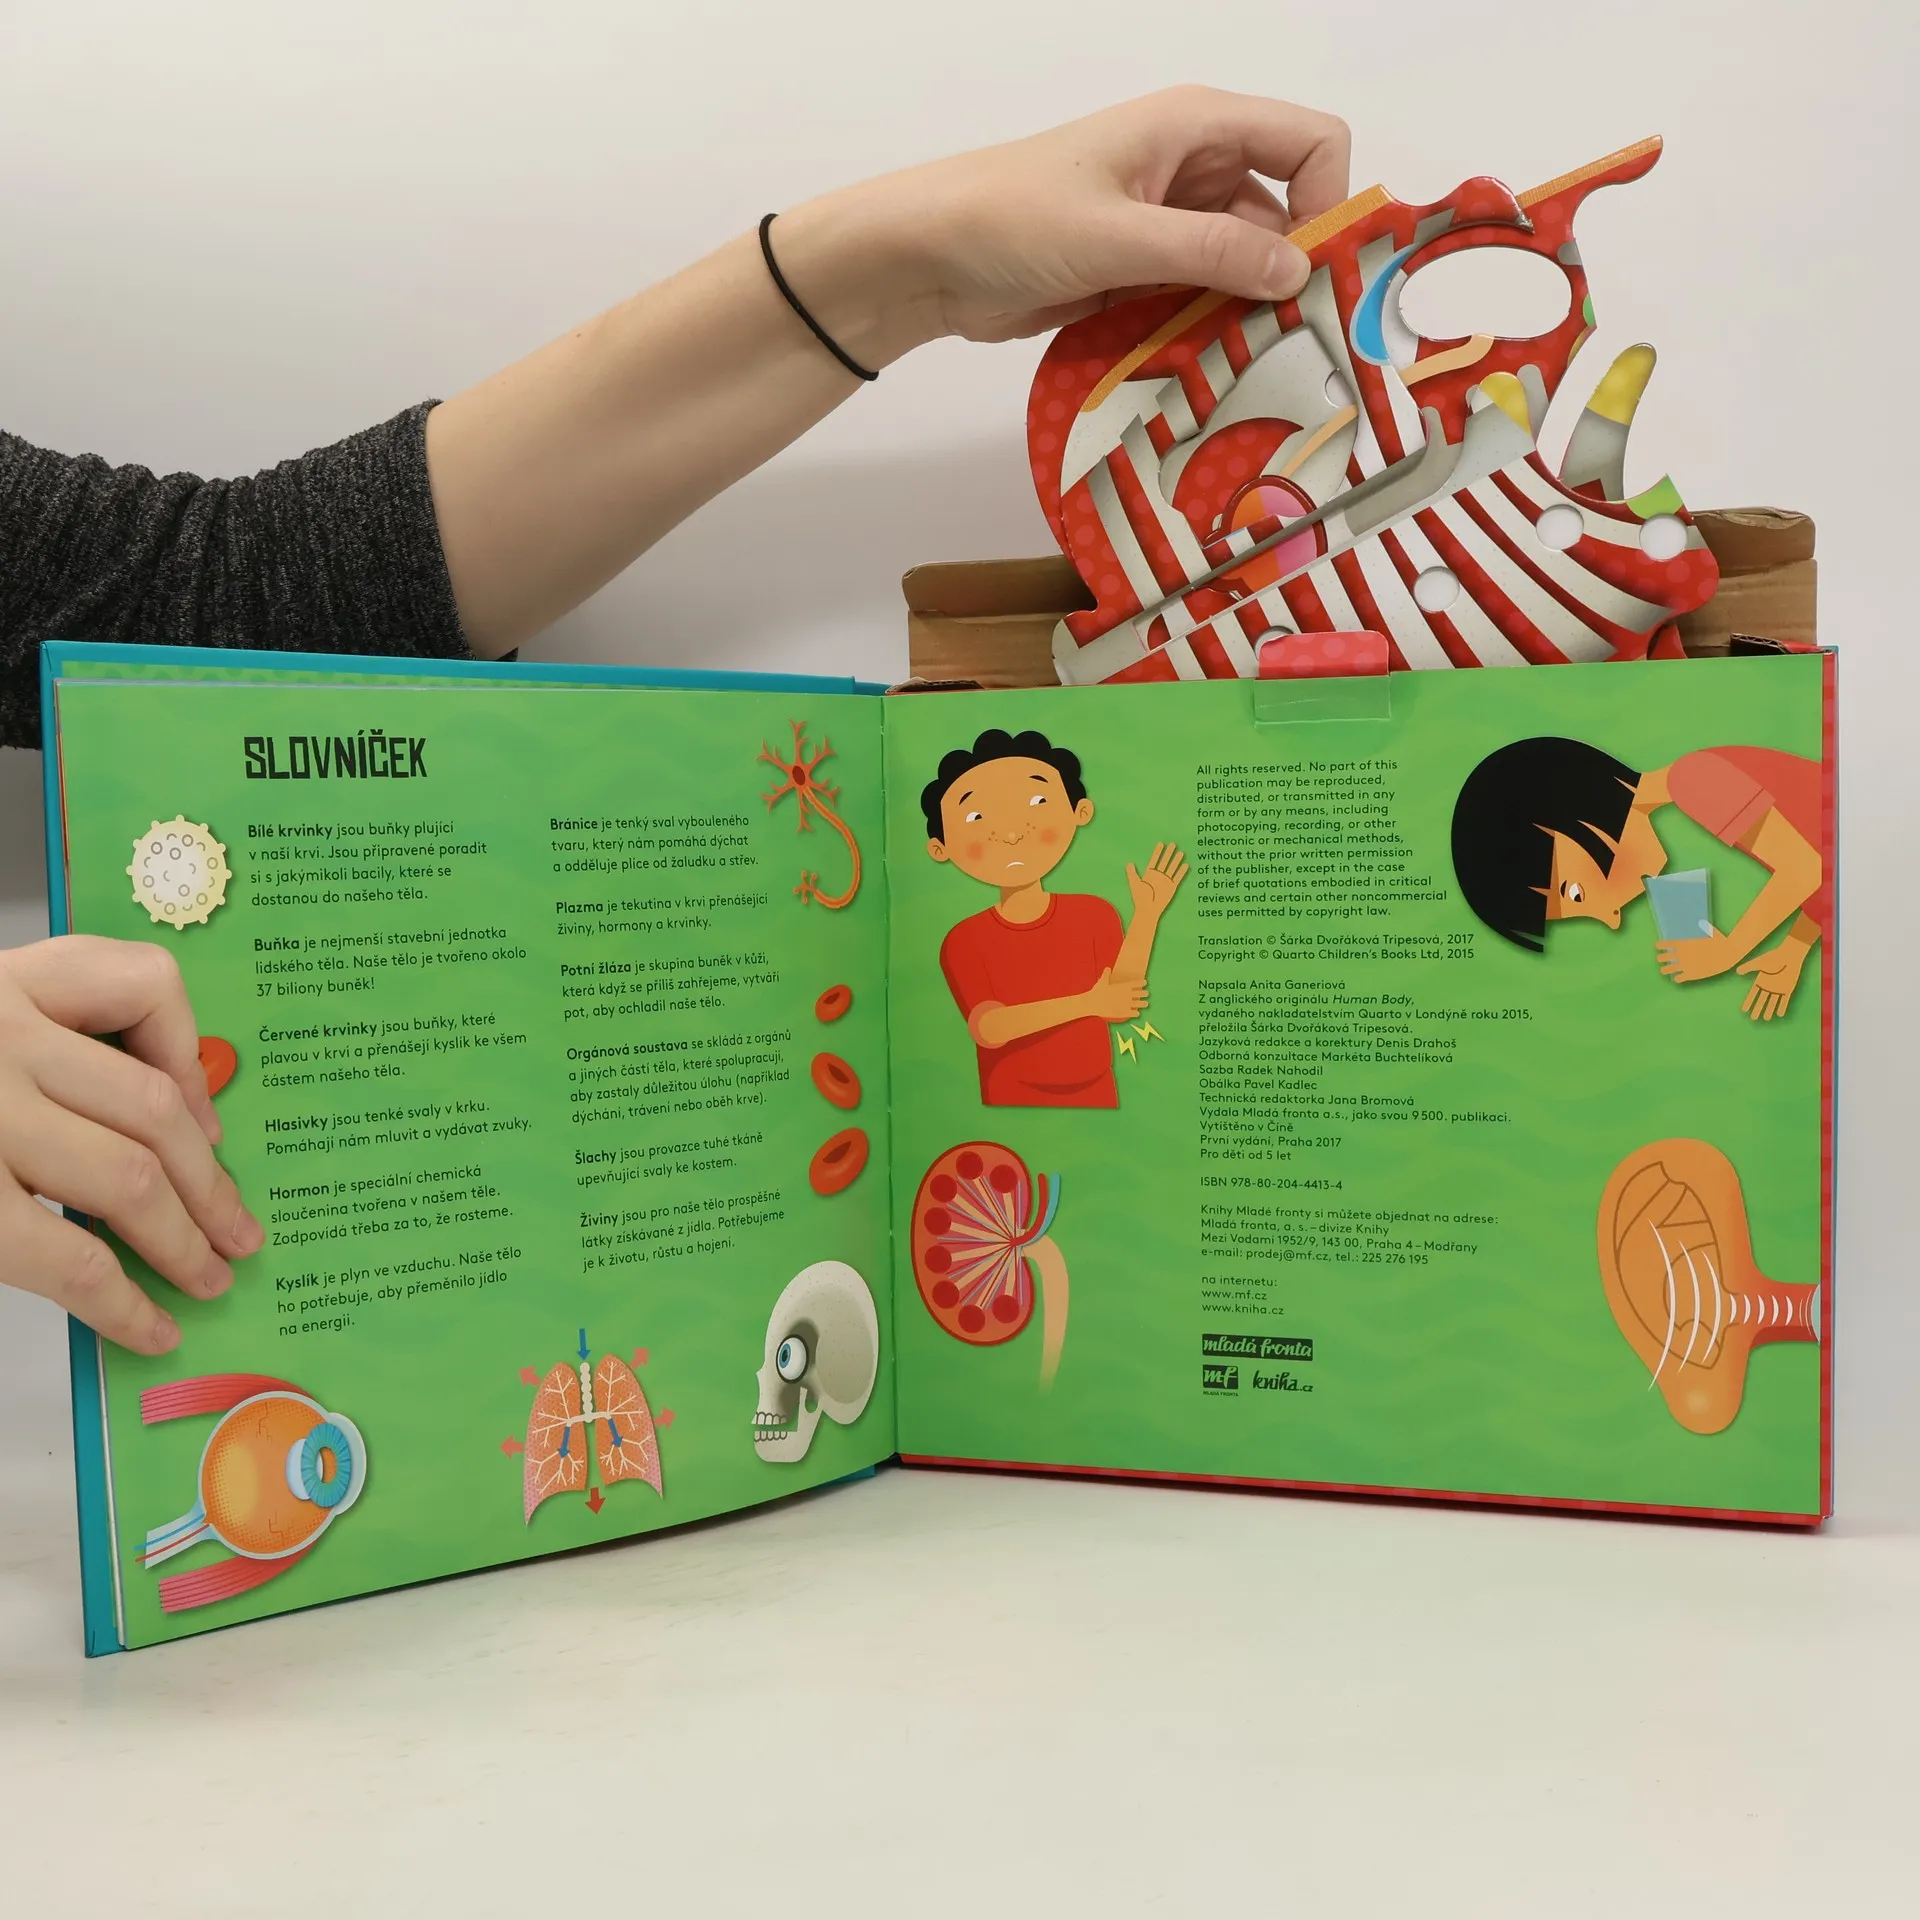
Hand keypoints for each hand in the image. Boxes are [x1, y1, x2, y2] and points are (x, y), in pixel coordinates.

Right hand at [0, 937, 262, 1353]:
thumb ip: (40, 1046)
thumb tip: (168, 1125)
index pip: (140, 982)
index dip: (193, 1059)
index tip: (206, 1123)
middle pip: (152, 1105)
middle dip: (210, 1181)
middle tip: (240, 1231)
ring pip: (130, 1175)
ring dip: (186, 1239)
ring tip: (210, 1277)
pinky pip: (69, 1256)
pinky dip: (122, 1299)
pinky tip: (147, 1325)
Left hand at [779, 87, 1351, 358]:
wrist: (926, 259)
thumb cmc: (1010, 220)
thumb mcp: (1117, 235)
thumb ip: (1210, 252)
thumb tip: (1298, 274)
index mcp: (1196, 127)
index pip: (1309, 143)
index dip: (1329, 202)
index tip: (1316, 276)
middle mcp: (1193, 169)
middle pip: (1285, 216)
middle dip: (1293, 277)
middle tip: (1298, 349)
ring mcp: (1167, 225)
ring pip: (1243, 268)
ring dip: (1249, 316)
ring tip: (1254, 373)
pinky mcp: (1141, 274)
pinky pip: (1199, 302)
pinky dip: (1208, 334)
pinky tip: (1211, 377)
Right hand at [1084, 967, 1149, 1023]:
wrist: (1092, 1003)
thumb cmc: (1097, 991)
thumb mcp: (1102, 981)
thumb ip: (1106, 974)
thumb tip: (1107, 968)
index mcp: (1125, 986)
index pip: (1139, 983)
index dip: (1143, 983)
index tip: (1144, 983)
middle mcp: (1128, 994)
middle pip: (1144, 993)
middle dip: (1145, 993)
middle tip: (1145, 994)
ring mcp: (1128, 1004)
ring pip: (1143, 1004)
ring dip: (1144, 1004)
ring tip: (1145, 1004)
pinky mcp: (1125, 1013)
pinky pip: (1136, 1013)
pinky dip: (1137, 1013)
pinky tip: (1136, 1012)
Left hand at [1127, 843, 1190, 921]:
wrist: (1148, 910)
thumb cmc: (1140, 898)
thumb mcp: (1134, 884)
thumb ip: (1132, 873)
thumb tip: (1129, 863)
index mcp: (1150, 873)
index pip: (1154, 860)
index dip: (1158, 852)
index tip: (1161, 843)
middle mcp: (1159, 875)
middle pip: (1165, 862)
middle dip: (1168, 853)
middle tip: (1173, 844)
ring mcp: (1166, 881)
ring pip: (1172, 868)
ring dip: (1176, 861)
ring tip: (1181, 852)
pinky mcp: (1172, 887)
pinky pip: (1178, 878)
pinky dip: (1182, 872)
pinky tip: (1186, 865)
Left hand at [1656, 930, 1742, 983]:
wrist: (1729, 954)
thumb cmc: (1721, 942)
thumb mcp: (1711, 933)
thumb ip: (1704, 929)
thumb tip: (1703, 923)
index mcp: (1684, 944)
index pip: (1665, 944)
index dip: (1660, 946)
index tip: (1657, 946)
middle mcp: (1682, 955)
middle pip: (1663, 958)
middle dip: (1661, 958)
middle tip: (1661, 959)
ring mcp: (1686, 965)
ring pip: (1667, 969)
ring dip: (1665, 969)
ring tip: (1664, 970)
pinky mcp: (1691, 975)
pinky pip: (1678, 978)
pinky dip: (1677, 978)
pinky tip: (1678, 977)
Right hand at [1736, 936, 1811, 1021]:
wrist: (1789, 955)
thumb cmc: (1773, 957)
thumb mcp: (1758, 962)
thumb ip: (1748, 967)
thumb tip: (1737, 971)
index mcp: (1761, 981)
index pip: (1753, 994)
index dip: (1748, 1002)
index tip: (1744, 1010)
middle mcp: (1768, 986)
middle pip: (1761, 1000)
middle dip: (1757, 1009)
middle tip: (1753, 1018)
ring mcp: (1778, 988)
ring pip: (1772, 1002)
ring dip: (1769, 1010)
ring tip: (1766, 1019)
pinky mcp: (1788, 989)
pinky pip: (1784, 1000)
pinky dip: (1782, 1007)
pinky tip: (1780, 1014)